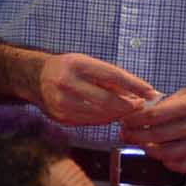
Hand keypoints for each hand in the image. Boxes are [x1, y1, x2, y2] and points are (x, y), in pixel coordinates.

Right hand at [35, 52, 157, 126]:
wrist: (34, 77)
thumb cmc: (67, 68)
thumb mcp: (87, 63)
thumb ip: (111, 78)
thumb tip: (140, 93)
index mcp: (75, 65)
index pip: (112, 76)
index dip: (134, 85)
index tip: (151, 92)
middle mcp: (66, 83)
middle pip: (107, 100)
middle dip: (128, 105)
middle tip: (140, 105)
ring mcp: (61, 102)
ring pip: (100, 114)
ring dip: (118, 114)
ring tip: (128, 110)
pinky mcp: (60, 117)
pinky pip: (90, 122)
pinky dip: (104, 119)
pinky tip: (111, 114)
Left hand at [121, 83, 185, 172]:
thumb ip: (168, 103)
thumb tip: (143, 111)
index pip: (153, 116)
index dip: (135, 120)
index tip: (125, 120)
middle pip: (156, 136)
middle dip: (135, 136)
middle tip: (126, 134)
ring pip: (167, 154)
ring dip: (148, 151)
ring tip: (140, 145)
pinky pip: (184, 166)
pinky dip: (169, 163)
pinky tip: (162, 156)